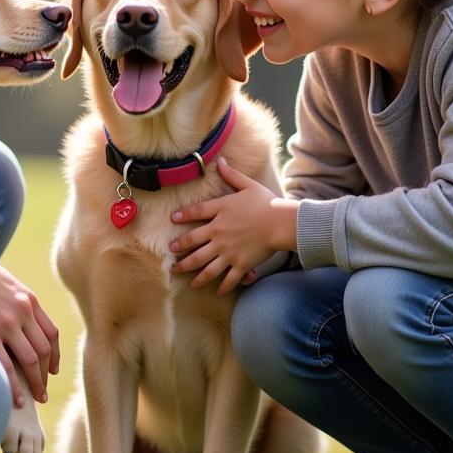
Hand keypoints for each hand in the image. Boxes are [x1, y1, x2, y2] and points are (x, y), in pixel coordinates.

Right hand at [0, 248, 59, 407]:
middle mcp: (22, 312)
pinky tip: (16, 400)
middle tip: (43, 391)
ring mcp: (6, 323)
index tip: (52, 370)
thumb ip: (18, 303)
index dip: (54, 355)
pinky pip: (6, 366)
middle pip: (43, 350)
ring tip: (36, 398)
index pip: (51, 333)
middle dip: (45, 374)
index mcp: (29, 300)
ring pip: (30, 361)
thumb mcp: (7, 283)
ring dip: (36, 383)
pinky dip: (14, 387)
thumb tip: (21, 325)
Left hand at [169, 158, 296, 294]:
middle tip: (172, 259)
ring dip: (194, 275)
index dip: (183, 215)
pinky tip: (218, 291)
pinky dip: (223, 287)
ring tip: (188, 281)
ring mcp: (227, 251)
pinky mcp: (240, 264)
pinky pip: (228, 279)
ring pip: (205, 267)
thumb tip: (221, 161)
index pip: (195, 213)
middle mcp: (218, 234)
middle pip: (192, 245)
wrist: (280, 222)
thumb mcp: (248, 185)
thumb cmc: (266, 203)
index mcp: (219, 213)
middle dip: (180, 253)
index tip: (174, 219)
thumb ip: (232, 175)